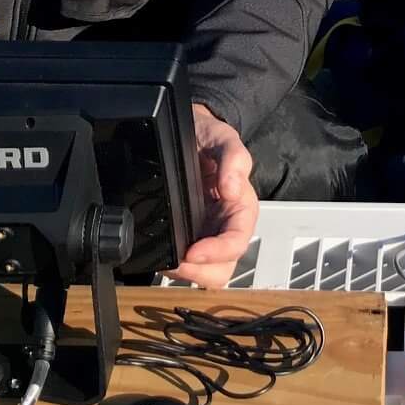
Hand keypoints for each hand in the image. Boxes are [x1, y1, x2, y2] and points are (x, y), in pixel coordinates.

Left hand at [166, 103, 256, 288]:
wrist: (188, 131)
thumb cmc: (208, 135)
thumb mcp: (223, 137)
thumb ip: (234, 158)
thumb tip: (233, 190)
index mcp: (241, 206)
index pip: (236, 242)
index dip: (217, 252)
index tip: (192, 252)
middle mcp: (225, 224)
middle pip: (223, 268)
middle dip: (200, 271)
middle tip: (177, 261)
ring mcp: (206, 233)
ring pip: (206, 272)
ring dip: (187, 273)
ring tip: (169, 259)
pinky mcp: (188, 235)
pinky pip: (186, 262)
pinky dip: (174, 263)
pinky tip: (164, 251)